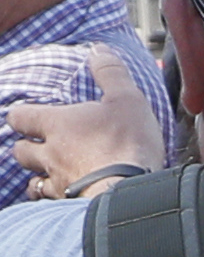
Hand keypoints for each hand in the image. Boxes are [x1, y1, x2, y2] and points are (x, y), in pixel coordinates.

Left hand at [7, 50, 167, 195]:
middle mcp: (49, 154)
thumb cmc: (126, 143)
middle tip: (39, 147)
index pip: (20, 117)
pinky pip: (51, 204)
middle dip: (26, 149)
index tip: (29, 118)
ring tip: (49, 176)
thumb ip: (111, 74)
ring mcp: (58, 182)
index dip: (23, 117)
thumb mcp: (127, 100)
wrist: (131, 192)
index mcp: (57, 124)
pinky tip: (64, 201)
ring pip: (32, 181)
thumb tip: (99, 50)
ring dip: (37, 177)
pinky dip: (53, 202)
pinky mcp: (69, 207)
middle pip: (20, 152)